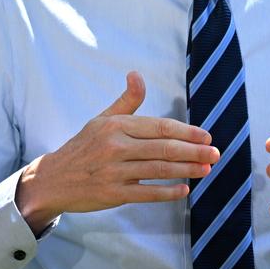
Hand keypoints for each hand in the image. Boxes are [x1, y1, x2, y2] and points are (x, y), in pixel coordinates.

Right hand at [16, 71, 219, 233]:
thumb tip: (137, 74)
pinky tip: (184, 190)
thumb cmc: (83, 147)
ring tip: (206, 170)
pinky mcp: (113, 194)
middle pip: (163, 148)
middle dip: (193, 151)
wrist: (54, 179)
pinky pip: (147, 194)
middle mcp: (116, 147)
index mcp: (116, 126)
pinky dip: (167, 192)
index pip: (159, 126)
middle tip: (215, 153)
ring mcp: (115, 172)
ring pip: (158, 170)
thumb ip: (126, 101)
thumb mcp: (102, 119)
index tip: (205, 136)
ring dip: (186, 170)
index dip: (185, 131)